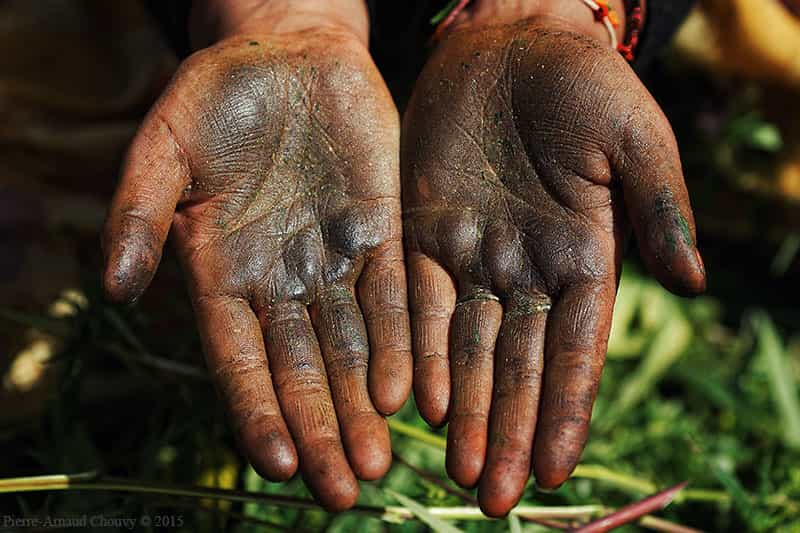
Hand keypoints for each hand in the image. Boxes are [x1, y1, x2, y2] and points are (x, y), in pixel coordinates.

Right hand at [102, 1, 410, 510]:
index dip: (257, 411)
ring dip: (365, 408)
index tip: (277, 464)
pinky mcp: (384, 232)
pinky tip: (410, 394)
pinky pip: (394, 298)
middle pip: (303, 372)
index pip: (240, 360)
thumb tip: (116, 286)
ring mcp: (335, 259)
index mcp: (223, 272)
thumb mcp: (164, 144)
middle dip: (321, 432)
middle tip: (343, 493)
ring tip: (377, 464)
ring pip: (352, 349)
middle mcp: (282, 280)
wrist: (288, 54)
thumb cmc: (215, 97)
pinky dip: (403, 346)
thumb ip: (139, 211)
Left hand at [402, 5, 705, 516]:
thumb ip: (659, 207)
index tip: (557, 468)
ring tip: (459, 470)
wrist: (510, 40)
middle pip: (519, 367)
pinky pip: (421, 305)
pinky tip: (419, 402)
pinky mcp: (423, 234)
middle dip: (509, 431)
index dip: (566, 410)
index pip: (575, 351)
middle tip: (496, 498)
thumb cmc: (582, 82)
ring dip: (466, 410)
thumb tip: (693, 280)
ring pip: (469, 350)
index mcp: (583, 256)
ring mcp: (474, 256)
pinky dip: (420, 354)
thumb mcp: (633, 136)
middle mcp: (527, 271)